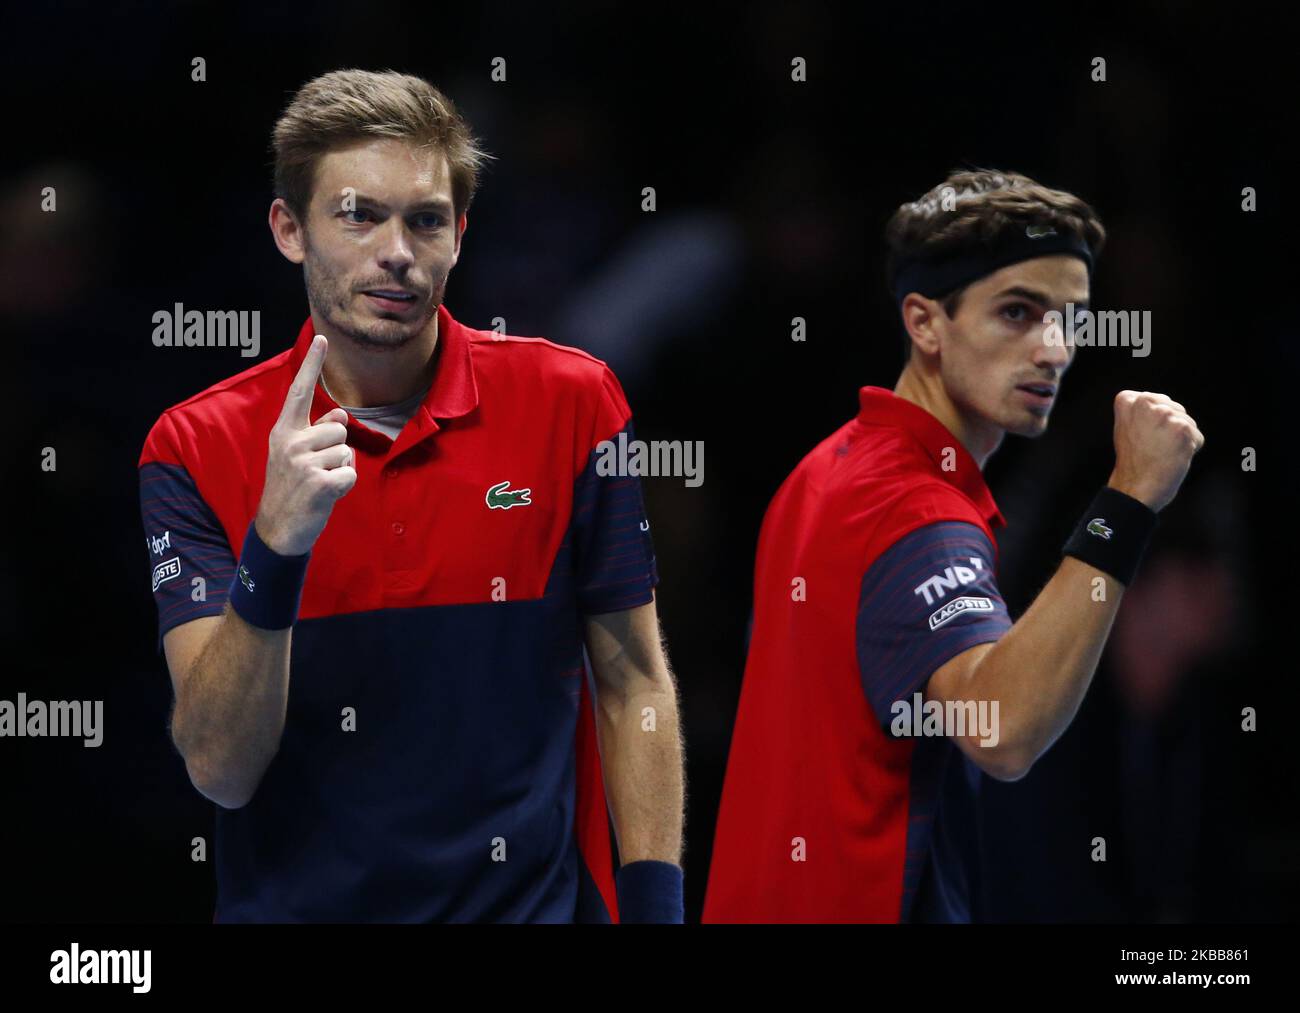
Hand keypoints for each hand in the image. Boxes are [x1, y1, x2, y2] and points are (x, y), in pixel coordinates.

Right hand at [254, 335, 357, 554]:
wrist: (278, 530)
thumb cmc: (293, 489)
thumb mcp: (297, 456)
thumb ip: (317, 433)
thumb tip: (341, 413)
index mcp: (283, 432)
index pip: (300, 392)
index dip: (312, 365)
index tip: (322, 338)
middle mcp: (290, 443)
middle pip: (340, 430)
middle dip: (337, 451)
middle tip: (316, 472)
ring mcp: (303, 463)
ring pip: (347, 452)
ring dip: (341, 470)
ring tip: (319, 484)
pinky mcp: (318, 484)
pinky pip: (350, 475)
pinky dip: (344, 488)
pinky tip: (326, 496)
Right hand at [1107, 390, 1204, 512]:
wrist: (1135, 487)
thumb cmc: (1133, 462)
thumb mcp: (1127, 427)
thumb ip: (1143, 411)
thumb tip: (1167, 406)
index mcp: (1128, 400)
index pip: (1156, 401)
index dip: (1153, 422)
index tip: (1140, 437)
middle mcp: (1145, 402)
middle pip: (1174, 409)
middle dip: (1169, 428)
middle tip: (1151, 447)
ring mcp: (1165, 415)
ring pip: (1187, 422)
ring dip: (1180, 440)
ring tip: (1161, 453)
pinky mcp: (1182, 429)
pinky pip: (1197, 437)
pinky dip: (1190, 450)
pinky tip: (1172, 458)